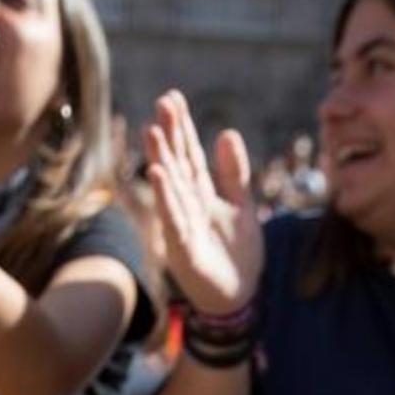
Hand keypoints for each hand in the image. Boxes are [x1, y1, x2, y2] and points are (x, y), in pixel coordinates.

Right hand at [143, 90, 262, 314]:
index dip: (182, 127)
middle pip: (177, 164)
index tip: (173, 97)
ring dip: (161, 159)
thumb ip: (235, 172)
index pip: (190, 154)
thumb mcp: (242, 205)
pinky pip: (174, 219)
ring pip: (171, 187)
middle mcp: (187, 205)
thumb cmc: (237, 252)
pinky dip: (166, 197)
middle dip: (169, 135)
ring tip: (152, 131)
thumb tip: (227, 132)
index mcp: (201, 193)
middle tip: (162, 102)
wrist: (239, 297)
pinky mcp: (184, 249)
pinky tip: (158, 174)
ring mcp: (182, 225)